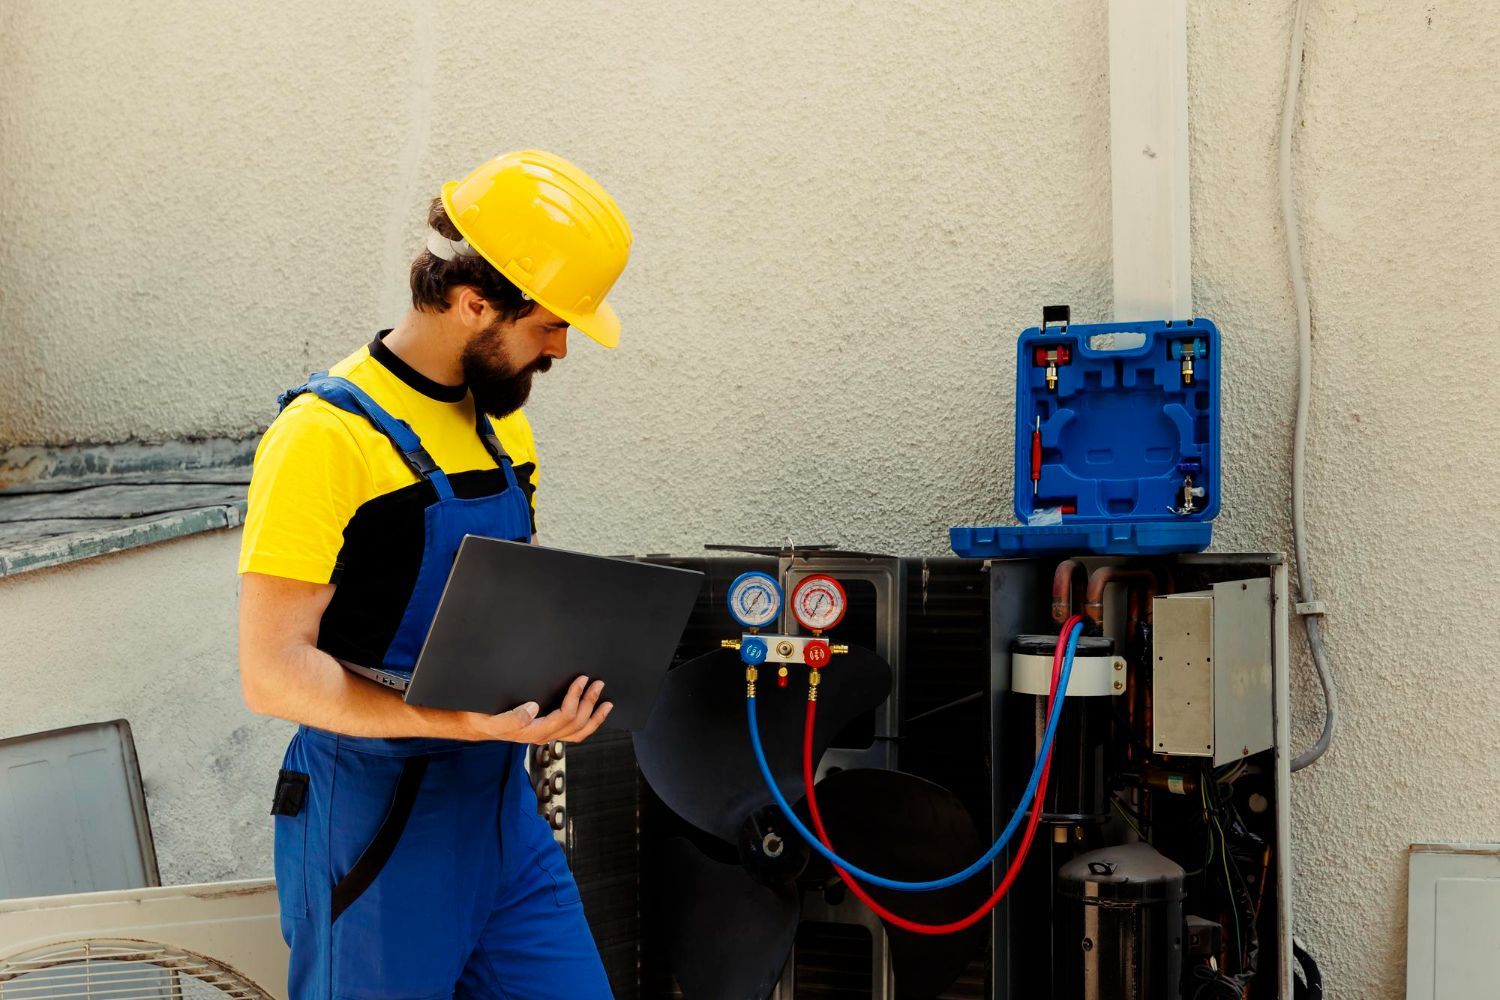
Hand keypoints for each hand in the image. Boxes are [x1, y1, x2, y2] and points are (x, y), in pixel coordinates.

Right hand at [459, 676, 611, 744]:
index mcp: (534, 732)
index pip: (564, 716)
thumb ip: (512, 717)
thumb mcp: (492, 719)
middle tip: (598, 684)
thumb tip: (533, 708)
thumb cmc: (483, 719)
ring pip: (578, 732)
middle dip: (590, 704)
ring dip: (594, 717)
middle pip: (576, 724)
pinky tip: (592, 713)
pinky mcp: (545, 731)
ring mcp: (546, 734)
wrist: (475, 724)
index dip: (576, 697)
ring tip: (606, 703)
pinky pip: (571, 732)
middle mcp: (543, 735)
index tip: (581, 680)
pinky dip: (587, 724)